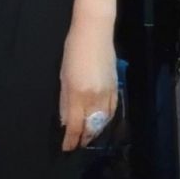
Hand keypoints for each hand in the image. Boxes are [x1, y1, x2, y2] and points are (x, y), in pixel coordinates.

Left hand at [59, 28, 117, 151]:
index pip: (74, 125)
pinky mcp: (116, 87)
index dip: (70, 139)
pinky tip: (101, 123)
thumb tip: (65, 120)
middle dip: (84, 138)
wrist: (95, 31)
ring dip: (96, 131)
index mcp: (78, 93)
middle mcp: (94, 97)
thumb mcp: (63, 75)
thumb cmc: (73, 49)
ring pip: (103, 121)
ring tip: (88, 137)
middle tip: (77, 144)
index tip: (66, 147)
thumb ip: (65, 100)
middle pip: (90, 127)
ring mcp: (107, 93)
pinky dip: (107, 120)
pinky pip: (113, 110)